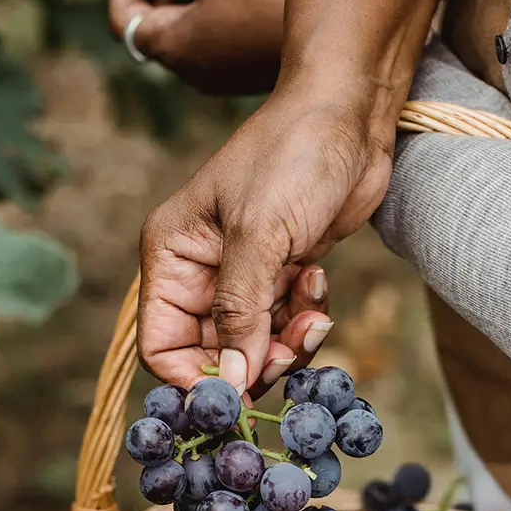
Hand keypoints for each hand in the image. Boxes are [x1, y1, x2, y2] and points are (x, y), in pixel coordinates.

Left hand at [108, 0, 282, 94]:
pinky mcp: (245, 77)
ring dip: (184, 5)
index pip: (124, 23)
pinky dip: (208, 19)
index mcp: (175, 49)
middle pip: (154, 31)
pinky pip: (212, 47)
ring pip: (184, 38)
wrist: (329, 43)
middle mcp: (193, 74)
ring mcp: (221, 79)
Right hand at [137, 82, 395, 395]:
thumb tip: (229, 385)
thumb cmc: (294, 157)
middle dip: (255, 361)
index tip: (239, 396)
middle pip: (214, 356)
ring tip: (313, 307)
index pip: (161, 346)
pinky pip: (287, 328)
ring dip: (289, 341)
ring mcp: (243, 278)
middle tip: (292, 348)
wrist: (349, 115)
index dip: (195, 379)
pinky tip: (317, 278)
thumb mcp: (259, 237)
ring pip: (256, 348)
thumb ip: (240, 315)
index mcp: (173, 257)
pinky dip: (306, 319)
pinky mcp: (281, 278)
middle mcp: (201, 274)